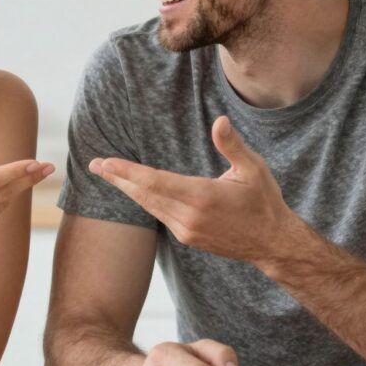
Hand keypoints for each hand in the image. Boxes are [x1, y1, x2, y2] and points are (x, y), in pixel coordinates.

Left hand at [90, 116, 293, 265]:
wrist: (272, 243)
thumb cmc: (264, 202)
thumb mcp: (254, 169)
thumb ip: (232, 146)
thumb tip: (219, 121)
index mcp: (203, 197)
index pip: (155, 182)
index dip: (127, 172)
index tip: (105, 163)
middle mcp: (189, 217)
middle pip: (144, 194)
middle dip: (118, 179)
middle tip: (94, 165)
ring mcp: (186, 230)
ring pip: (149, 206)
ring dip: (127, 189)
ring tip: (107, 174)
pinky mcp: (187, 237)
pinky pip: (159, 214)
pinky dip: (145, 200)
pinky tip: (135, 190)